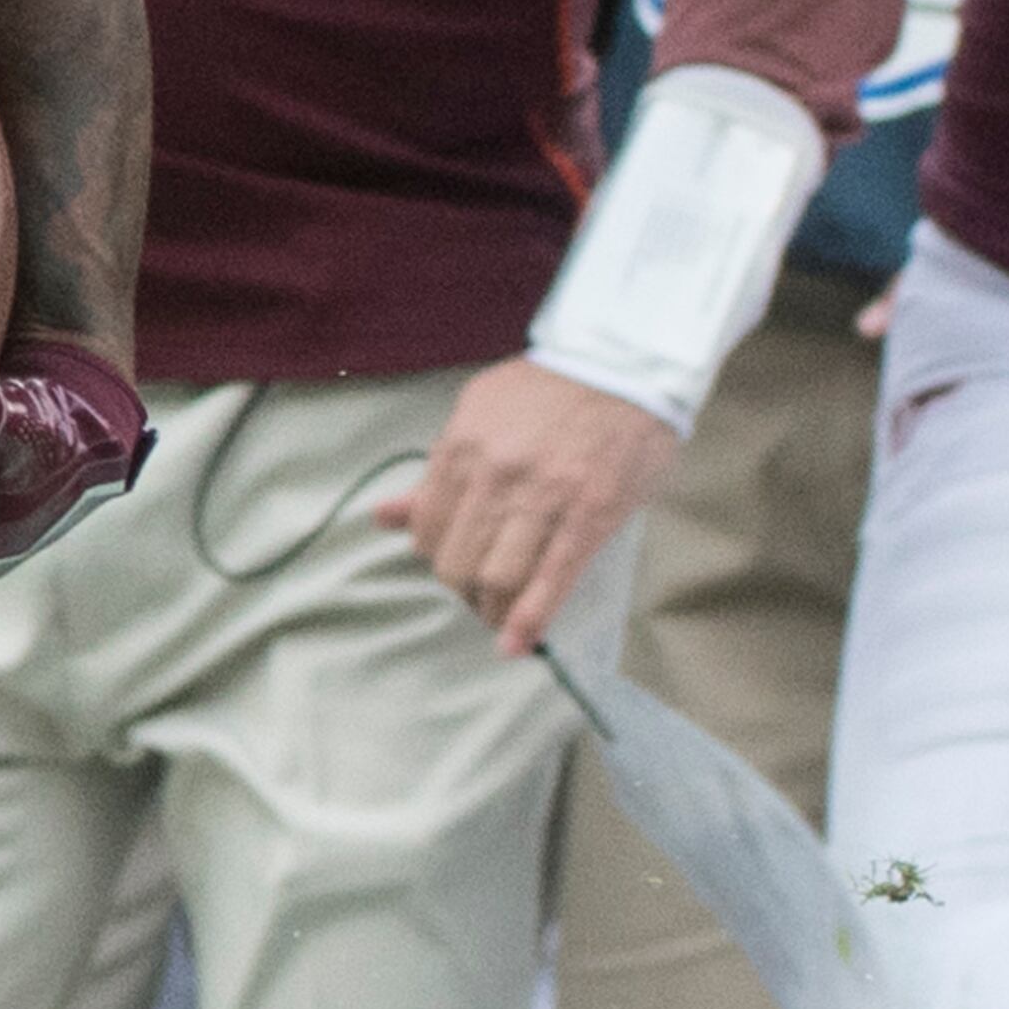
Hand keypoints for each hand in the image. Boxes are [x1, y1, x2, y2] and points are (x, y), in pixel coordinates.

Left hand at [376, 358, 679, 655]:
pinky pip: (551, 580)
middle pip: (456, 562)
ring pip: (497, 577)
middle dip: (463, 589)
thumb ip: (434, 469)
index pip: (427, 530)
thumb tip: (384, 517)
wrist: (624, 362)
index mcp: (461, 446)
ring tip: (499, 616)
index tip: (454, 563)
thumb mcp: (479, 411)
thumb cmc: (550, 389)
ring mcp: (543, 496)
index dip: (437, 556)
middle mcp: (494, 474)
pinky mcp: (589, 515)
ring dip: (492, 609)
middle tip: (479, 593)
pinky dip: (529, 620)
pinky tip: (518, 646)